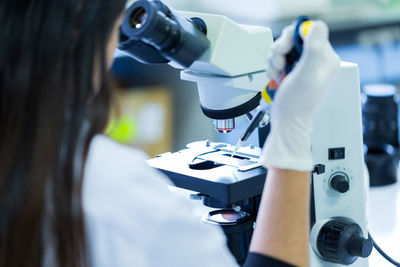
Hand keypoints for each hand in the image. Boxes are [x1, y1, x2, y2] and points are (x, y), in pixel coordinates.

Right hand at [260, 21, 339, 170]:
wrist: (287, 122)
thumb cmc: (297, 105)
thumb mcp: (306, 75)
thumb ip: (313, 50)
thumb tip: (317, 27)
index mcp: (327, 59)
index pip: (310, 32)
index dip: (293, 38)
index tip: (285, 50)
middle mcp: (317, 60)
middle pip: (294, 38)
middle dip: (281, 50)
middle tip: (280, 65)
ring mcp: (303, 65)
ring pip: (284, 47)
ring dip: (275, 59)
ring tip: (277, 74)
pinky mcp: (292, 70)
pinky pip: (279, 57)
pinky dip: (273, 66)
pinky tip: (276, 76)